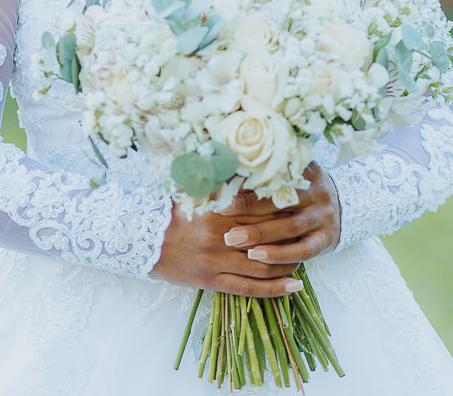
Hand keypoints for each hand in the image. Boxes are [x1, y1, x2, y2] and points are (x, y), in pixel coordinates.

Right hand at [151, 163, 339, 295]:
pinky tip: (295, 285)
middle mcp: (220, 236)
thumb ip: (220, 179)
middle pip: (266, 236)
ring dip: (288, 262)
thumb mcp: (194, 188)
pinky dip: (275, 288)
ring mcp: (217, 262)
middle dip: (291, 234)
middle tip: (310, 228)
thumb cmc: (170, 210)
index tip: (302, 202)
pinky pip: (249, 288)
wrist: (141, 240)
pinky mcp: (212, 282)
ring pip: (263, 265)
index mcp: (217, 209)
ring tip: (306, 257)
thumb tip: (247, 164)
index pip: (261, 208)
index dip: (284, 206)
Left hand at [222, 162, 339, 265]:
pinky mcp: (326, 239)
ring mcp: (323, 216)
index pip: (273, 177)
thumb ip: (264, 175)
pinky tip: (259, 258)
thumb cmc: (302, 190)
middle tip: (221, 214)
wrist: (344, 206)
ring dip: (261, 235)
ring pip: (290, 227)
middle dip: (248, 210)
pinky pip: (303, 251)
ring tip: (234, 240)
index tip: (222, 193)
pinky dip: (281, 255)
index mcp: (304, 170)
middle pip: (280, 201)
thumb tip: (225, 176)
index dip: (246, 185)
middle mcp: (316, 192)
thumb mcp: (290, 175)